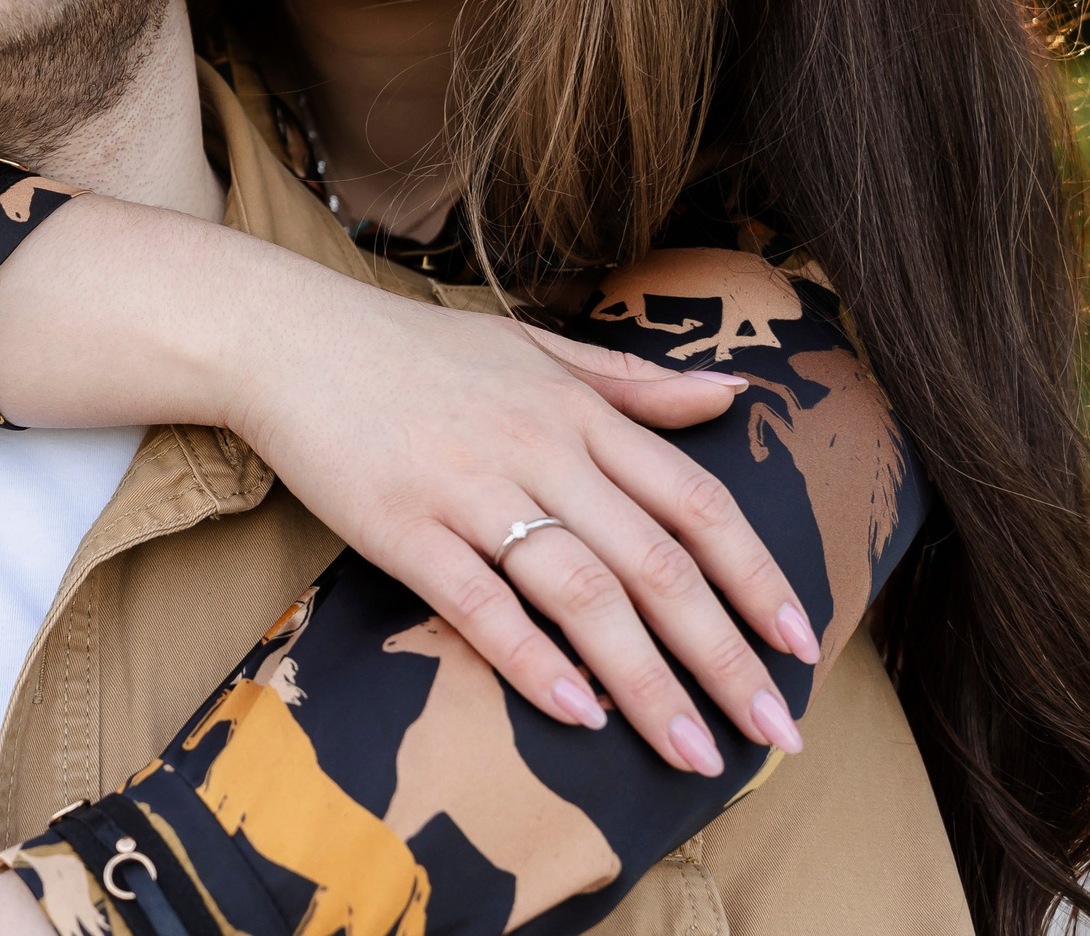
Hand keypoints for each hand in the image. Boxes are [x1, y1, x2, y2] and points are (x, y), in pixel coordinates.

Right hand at [222, 296, 816, 776]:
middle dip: (724, 655)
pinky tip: (578, 712)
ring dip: (646, 681)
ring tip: (690, 751)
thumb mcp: (533, 348)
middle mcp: (538, 448)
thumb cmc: (413, 350)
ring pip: (581, 593)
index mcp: (577, 410)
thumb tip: (734, 394)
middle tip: (775, 730)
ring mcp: (469, 489)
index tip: (801, 644)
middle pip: (654, 563)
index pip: (694, 502)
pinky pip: (479, 602)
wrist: (287, 337)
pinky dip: (533, 660)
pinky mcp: (402, 527)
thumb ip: (633, 383)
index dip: (755, 577)